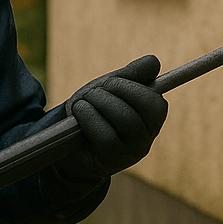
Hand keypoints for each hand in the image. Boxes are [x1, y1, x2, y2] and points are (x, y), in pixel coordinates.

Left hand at [56, 55, 166, 183]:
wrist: (67, 139)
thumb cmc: (94, 111)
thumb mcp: (112, 88)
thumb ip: (132, 75)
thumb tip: (153, 62)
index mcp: (151, 119)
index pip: (155, 104)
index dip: (132, 88)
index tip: (112, 82)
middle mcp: (145, 139)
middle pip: (137, 111)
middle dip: (111, 93)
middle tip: (94, 92)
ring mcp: (129, 153)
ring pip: (123, 122)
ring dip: (97, 104)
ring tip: (82, 103)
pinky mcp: (110, 161)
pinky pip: (105, 137)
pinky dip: (88, 118)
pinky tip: (78, 115)